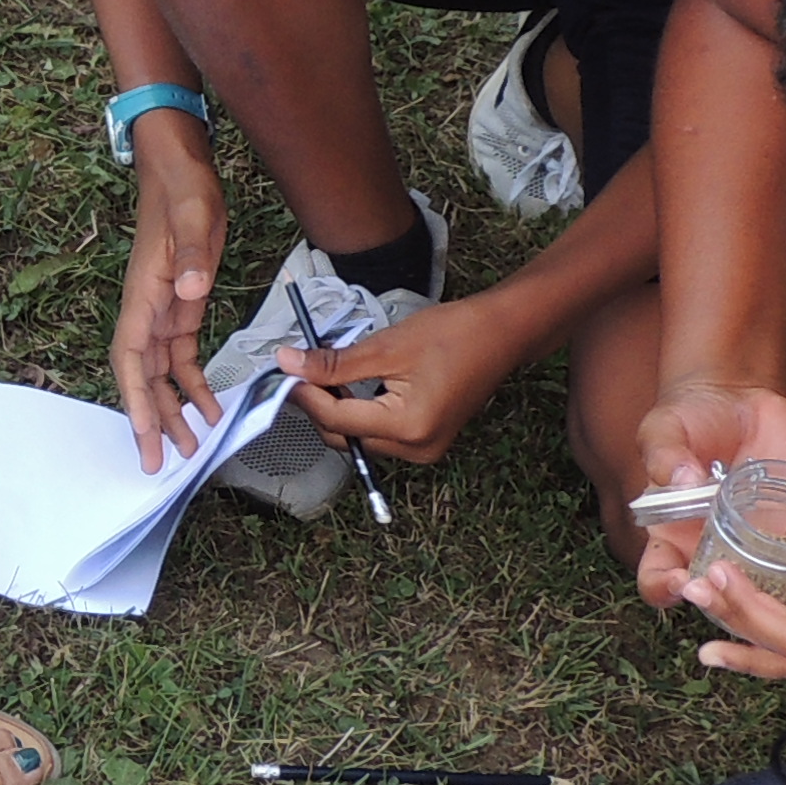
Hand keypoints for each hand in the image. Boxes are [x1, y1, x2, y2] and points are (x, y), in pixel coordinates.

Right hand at [110, 122, 226, 471]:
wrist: (179, 165)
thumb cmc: (182, 188)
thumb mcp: (194, 216)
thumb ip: (189, 255)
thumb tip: (186, 293)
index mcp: (144, 293)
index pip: (130, 357)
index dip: (135, 400)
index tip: (144, 435)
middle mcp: (146, 309)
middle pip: (140, 377)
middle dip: (149, 421)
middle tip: (161, 464)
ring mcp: (161, 310)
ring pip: (159, 374)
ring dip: (171, 411)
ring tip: (189, 448)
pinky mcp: (179, 307)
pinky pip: (180, 358)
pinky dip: (193, 386)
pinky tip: (208, 408)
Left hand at [271, 287, 529, 466]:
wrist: (502, 334)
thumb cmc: (451, 334)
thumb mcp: (386, 346)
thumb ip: (334, 363)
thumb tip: (288, 364)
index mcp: (407, 428)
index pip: (337, 421)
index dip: (304, 396)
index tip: (283, 370)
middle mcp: (416, 450)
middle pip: (346, 436)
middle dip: (319, 406)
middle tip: (302, 370)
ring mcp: (424, 450)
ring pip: (361, 438)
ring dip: (340, 410)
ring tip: (330, 374)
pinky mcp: (427, 442)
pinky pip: (381, 434)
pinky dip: (363, 413)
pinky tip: (357, 386)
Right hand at [627, 380, 785, 605]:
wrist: (734, 396)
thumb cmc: (687, 418)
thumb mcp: (664, 430)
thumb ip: (665, 455)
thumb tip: (682, 478)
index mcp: (672, 536)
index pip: (658, 579)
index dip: (666, 588)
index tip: (682, 581)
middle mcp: (714, 549)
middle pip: (718, 597)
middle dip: (730, 602)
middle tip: (740, 585)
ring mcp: (757, 541)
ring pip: (772, 586)